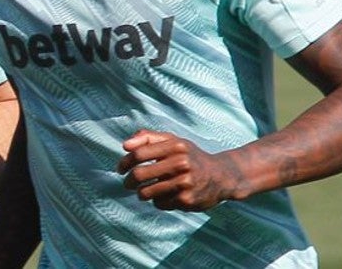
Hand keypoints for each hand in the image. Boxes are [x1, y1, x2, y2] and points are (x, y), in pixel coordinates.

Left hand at [117, 131, 233, 211]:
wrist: (221, 176)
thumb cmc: (191, 156)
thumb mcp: (174, 141)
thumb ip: (148, 137)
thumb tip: (125, 145)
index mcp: (175, 145)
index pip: (139, 153)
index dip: (124, 162)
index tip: (120, 169)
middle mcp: (180, 163)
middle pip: (139, 175)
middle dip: (128, 181)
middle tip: (127, 184)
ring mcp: (184, 182)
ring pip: (146, 192)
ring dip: (141, 193)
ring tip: (143, 191)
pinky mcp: (186, 200)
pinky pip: (159, 203)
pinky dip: (157, 201)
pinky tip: (166, 196)